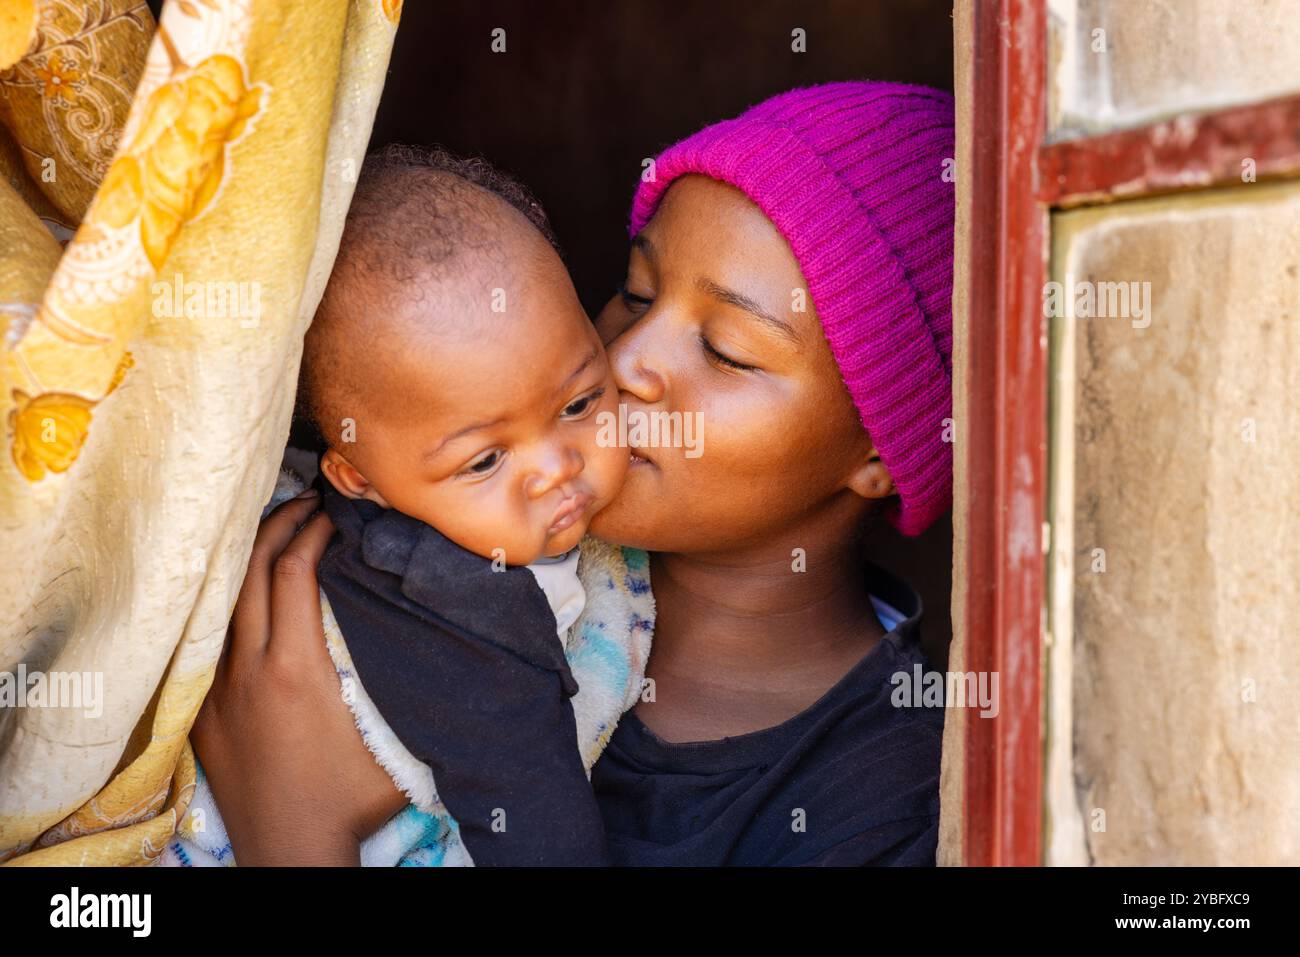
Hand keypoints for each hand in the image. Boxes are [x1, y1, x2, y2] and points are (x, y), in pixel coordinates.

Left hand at [191, 490, 408, 865]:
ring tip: (276, 534)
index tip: (336, 513)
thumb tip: (439, 629)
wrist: (294, 851)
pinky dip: (231, 606)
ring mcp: (219, 689)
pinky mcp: (204, 713)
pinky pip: (210, 641)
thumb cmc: (353, 797)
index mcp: (297, 666)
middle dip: (279, 525)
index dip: (315, 531)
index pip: (297, 572)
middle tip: (307, 503)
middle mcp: (249, 668)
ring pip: (223, 602)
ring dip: (251, 560)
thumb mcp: (395, 734)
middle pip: (253, 571)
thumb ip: (406, 678)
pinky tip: (247, 600)